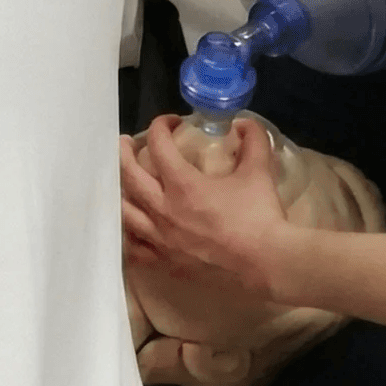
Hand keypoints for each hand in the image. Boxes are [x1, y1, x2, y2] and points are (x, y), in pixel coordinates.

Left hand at [120, 117, 289, 296]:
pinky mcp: (166, 262)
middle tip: (126, 143)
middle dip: (123, 153)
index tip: (171, 123)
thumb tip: (242, 123)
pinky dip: (128, 233)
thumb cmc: (259, 215)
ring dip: (120, 191)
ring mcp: (161, 239)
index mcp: (183, 184)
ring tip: (122, 182)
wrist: (266, 262)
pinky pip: (134, 248)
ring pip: (124, 212)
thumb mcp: (259, 170)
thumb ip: (252, 140)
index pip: (159, 145)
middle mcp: (164, 210)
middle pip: (128, 175)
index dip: (161, 126)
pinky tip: (131, 226)